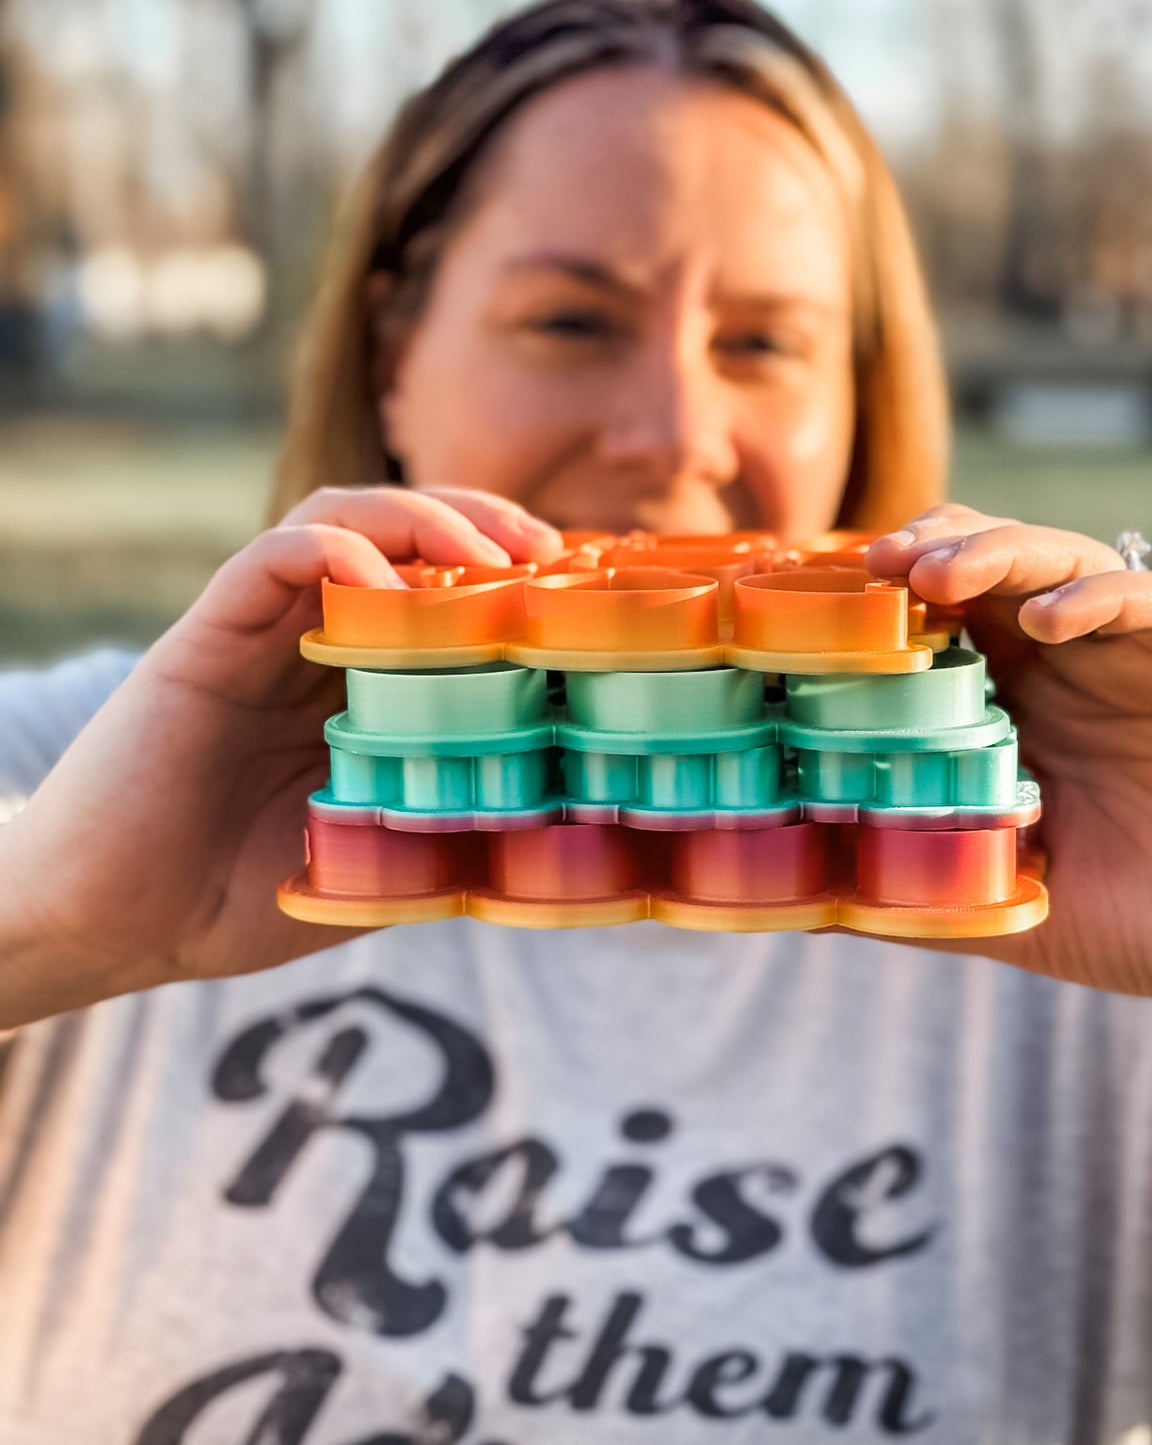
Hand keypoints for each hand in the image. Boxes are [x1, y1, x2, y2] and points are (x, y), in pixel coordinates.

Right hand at [1, 487, 561, 1025]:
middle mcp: (308, 641)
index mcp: (351, 681)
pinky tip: (387, 583)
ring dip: (425, 519)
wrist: (113, 927)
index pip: (437, 588)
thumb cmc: (235, 899)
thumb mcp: (370, 863)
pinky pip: (267, 561)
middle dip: (484, 524)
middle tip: (553, 554)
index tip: (580, 593)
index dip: (510, 574)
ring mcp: (256, 635)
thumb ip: (439, 832)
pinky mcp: (202, 642)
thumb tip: (550, 837)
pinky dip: (334, 551)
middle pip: (401, 533)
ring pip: (340, 520)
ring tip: (492, 553)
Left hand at [864, 503, 1151, 1007]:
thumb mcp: (1010, 904)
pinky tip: (1049, 618)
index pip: (941, 622)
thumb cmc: (1143, 923)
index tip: (821, 605)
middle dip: (931, 554)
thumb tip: (804, 901)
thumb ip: (921, 886)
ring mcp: (1144, 648)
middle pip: (990, 568)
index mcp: (1019, 704)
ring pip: (1062, 562)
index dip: (884, 602)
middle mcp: (1074, 661)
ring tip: (937, 575)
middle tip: (877, 566)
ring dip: (996, 556)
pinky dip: (1098, 596)